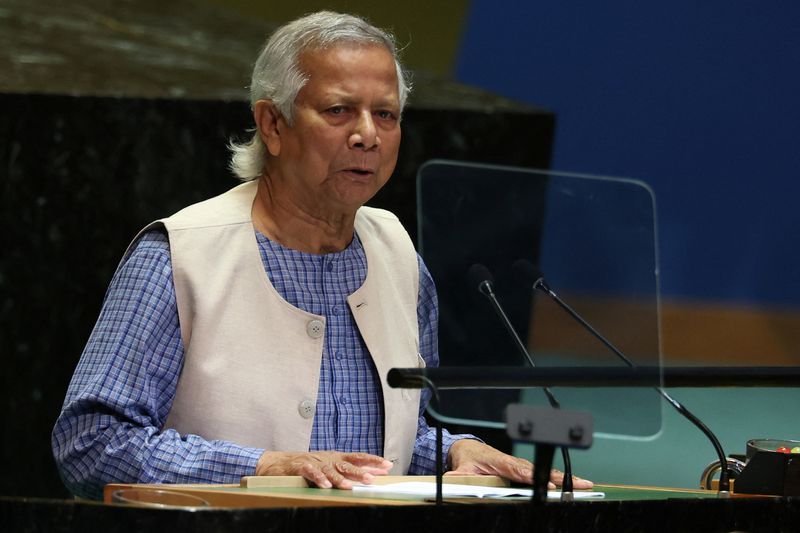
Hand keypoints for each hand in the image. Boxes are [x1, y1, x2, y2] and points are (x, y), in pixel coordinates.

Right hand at [255, 451, 392, 488]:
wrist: (281, 463)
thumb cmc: (308, 466)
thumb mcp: (330, 467)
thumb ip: (347, 471)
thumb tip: (370, 476)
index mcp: (336, 457)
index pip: (358, 458)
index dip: (373, 461)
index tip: (388, 465)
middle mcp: (328, 458)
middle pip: (347, 464)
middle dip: (361, 471)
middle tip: (372, 479)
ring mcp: (315, 461)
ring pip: (330, 470)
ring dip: (340, 478)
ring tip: (350, 486)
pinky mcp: (301, 467)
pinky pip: (311, 473)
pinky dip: (318, 479)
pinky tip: (325, 486)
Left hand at [446, 439, 592, 488]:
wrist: (467, 447)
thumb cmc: (467, 459)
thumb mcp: (459, 470)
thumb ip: (458, 478)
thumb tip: (452, 483)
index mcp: (500, 462)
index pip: (519, 470)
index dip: (534, 477)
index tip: (547, 484)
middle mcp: (514, 461)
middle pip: (539, 470)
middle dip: (559, 478)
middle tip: (580, 484)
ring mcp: (521, 464)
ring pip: (544, 471)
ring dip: (565, 478)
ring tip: (585, 485)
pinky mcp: (524, 468)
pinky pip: (543, 473)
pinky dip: (559, 478)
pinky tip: (575, 484)